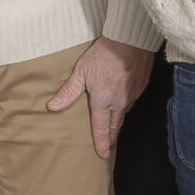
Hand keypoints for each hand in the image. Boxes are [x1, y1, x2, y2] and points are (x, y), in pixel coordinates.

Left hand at [47, 36, 155, 157]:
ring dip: (118, 121)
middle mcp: (120, 103)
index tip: (101, 154)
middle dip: (111, 137)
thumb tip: (53, 107)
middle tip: (107, 145)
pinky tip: (122, 102)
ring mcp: (132, 95)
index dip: (101, 143)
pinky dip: (125, 106)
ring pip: (124, 114)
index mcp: (103, 102)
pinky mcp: (141, 86)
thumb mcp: (81, 72)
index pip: (102, 129)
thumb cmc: (104, 54)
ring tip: (113, 125)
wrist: (130, 40)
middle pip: (115, 125)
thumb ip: (68, 92)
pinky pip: (132, 101)